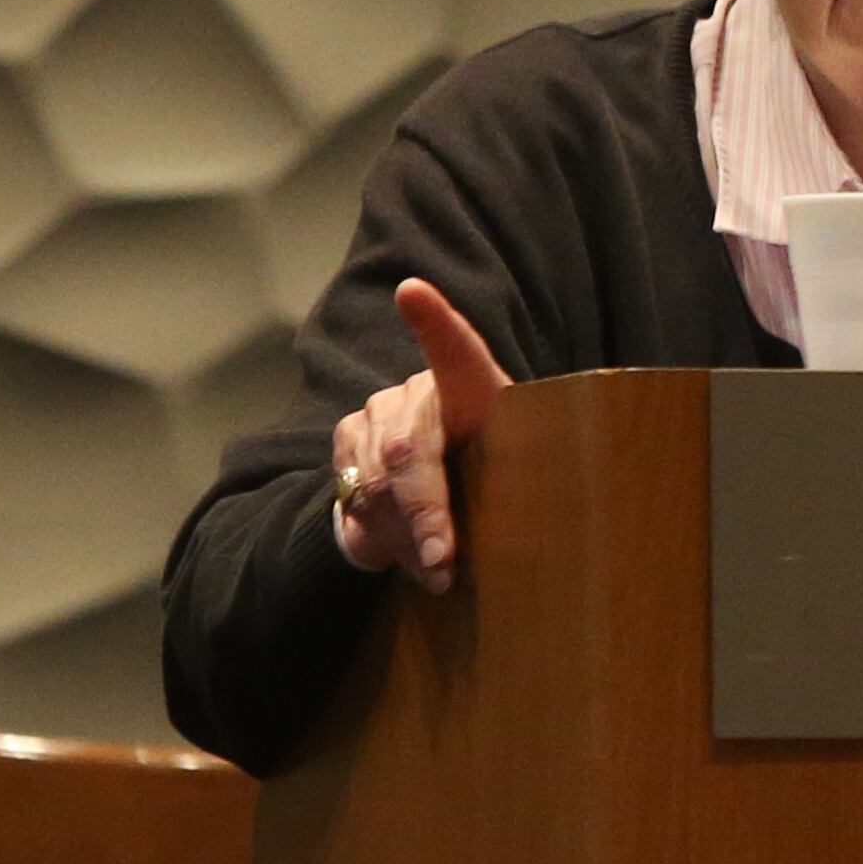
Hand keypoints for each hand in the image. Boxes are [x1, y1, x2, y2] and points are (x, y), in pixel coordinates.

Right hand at [330, 280, 509, 594]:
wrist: (437, 491)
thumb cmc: (498, 479)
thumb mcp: (516, 482)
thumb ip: (507, 493)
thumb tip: (482, 540)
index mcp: (471, 391)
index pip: (456, 353)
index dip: (436, 323)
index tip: (413, 291)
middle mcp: (416, 393)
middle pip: (409, 451)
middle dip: (426, 512)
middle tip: (442, 560)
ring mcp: (375, 414)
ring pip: (376, 484)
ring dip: (407, 537)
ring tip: (438, 572)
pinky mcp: (346, 442)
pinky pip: (354, 498)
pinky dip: (383, 539)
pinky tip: (406, 556)